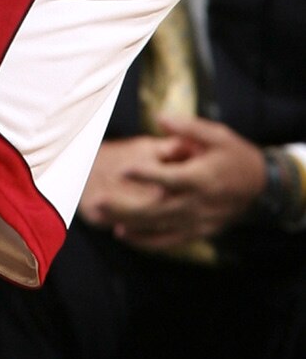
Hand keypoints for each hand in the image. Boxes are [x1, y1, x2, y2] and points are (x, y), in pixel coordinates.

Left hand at [77, 116, 267, 253]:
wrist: (261, 187)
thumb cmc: (235, 156)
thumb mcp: (218, 135)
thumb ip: (188, 128)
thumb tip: (160, 117)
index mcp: (202, 177)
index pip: (171, 178)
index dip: (147, 174)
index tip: (122, 169)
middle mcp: (198, 202)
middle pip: (158, 208)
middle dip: (125, 207)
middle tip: (97, 201)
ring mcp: (198, 220)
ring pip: (159, 227)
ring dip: (129, 224)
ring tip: (102, 218)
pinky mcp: (198, 231)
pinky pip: (170, 240)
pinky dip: (146, 241)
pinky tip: (124, 235)